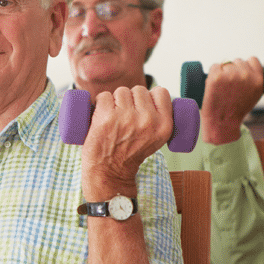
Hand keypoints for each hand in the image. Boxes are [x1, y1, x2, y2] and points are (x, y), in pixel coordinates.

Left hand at [81, 86, 172, 200]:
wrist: (110, 173)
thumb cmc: (129, 154)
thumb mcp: (156, 139)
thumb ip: (157, 119)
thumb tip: (151, 96)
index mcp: (164, 125)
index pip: (161, 92)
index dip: (149, 97)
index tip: (141, 107)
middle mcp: (148, 120)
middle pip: (139, 89)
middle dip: (130, 100)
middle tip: (125, 118)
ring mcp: (127, 117)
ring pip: (121, 91)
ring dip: (114, 101)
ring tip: (114, 120)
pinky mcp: (107, 117)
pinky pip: (103, 96)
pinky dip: (99, 104)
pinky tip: (102, 118)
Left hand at [201, 57, 263, 143]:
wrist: (222, 122)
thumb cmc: (237, 110)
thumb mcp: (254, 95)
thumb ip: (254, 81)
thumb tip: (247, 67)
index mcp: (258, 80)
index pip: (253, 60)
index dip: (246, 65)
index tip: (242, 71)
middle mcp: (246, 75)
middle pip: (238, 61)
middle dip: (234, 69)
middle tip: (230, 85)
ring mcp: (231, 75)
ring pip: (226, 63)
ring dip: (223, 71)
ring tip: (222, 86)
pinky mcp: (216, 77)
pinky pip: (214, 66)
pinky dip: (213, 73)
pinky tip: (214, 83)